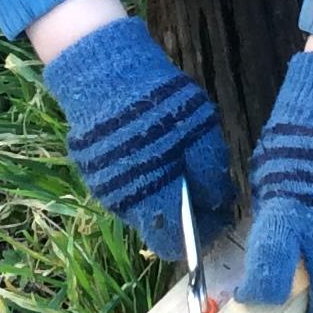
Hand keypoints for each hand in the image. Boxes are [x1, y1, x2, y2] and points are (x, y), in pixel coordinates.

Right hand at [42, 13, 236, 261]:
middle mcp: (124, 201)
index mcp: (152, 194)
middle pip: (158, 228)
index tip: (218, 217)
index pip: (174, 241)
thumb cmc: (158, 100)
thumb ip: (210, 170)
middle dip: (185, 217)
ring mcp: (104, 187)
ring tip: (184, 171)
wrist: (103, 70)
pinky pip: (126, 190)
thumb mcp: (199, 129)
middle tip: (206, 194)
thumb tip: (218, 202)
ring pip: (142, 210)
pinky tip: (158, 159)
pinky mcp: (94, 170)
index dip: (199, 234)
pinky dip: (146, 184)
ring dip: (164, 200)